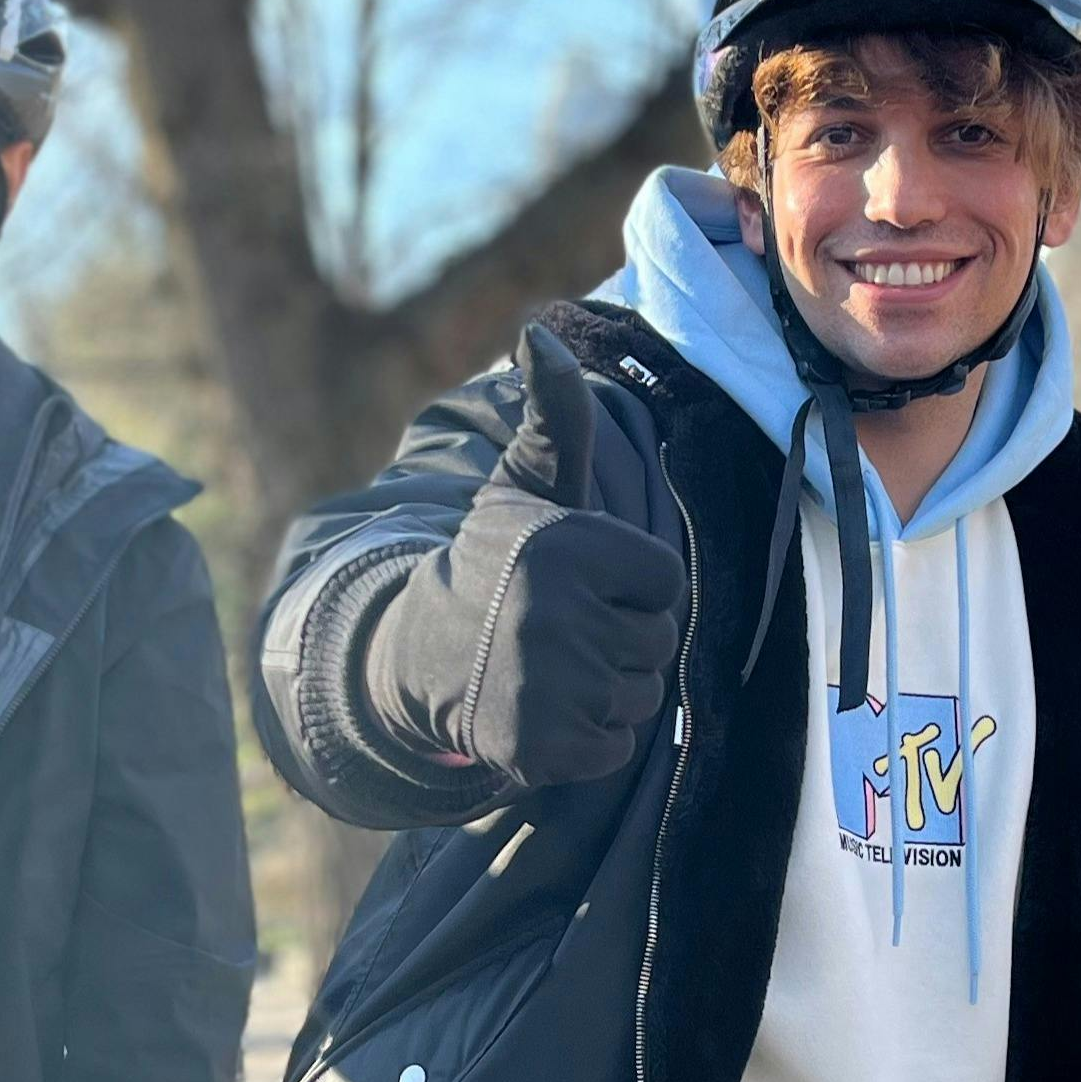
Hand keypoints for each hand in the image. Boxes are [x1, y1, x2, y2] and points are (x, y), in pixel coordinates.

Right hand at [361, 324, 686, 789]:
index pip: (665, 582)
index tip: (576, 584)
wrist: (416, 656)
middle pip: (658, 643)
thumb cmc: (492, 565)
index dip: (630, 587)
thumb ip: (553, 417)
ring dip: (607, 691)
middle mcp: (555, 614)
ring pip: (640, 698)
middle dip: (621, 641)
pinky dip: (587, 740)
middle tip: (559, 632)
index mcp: (566, 546)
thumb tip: (536, 333)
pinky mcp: (539, 747)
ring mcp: (547, 685)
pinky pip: (614, 748)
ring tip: (550, 668)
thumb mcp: (523, 488)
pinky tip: (543, 711)